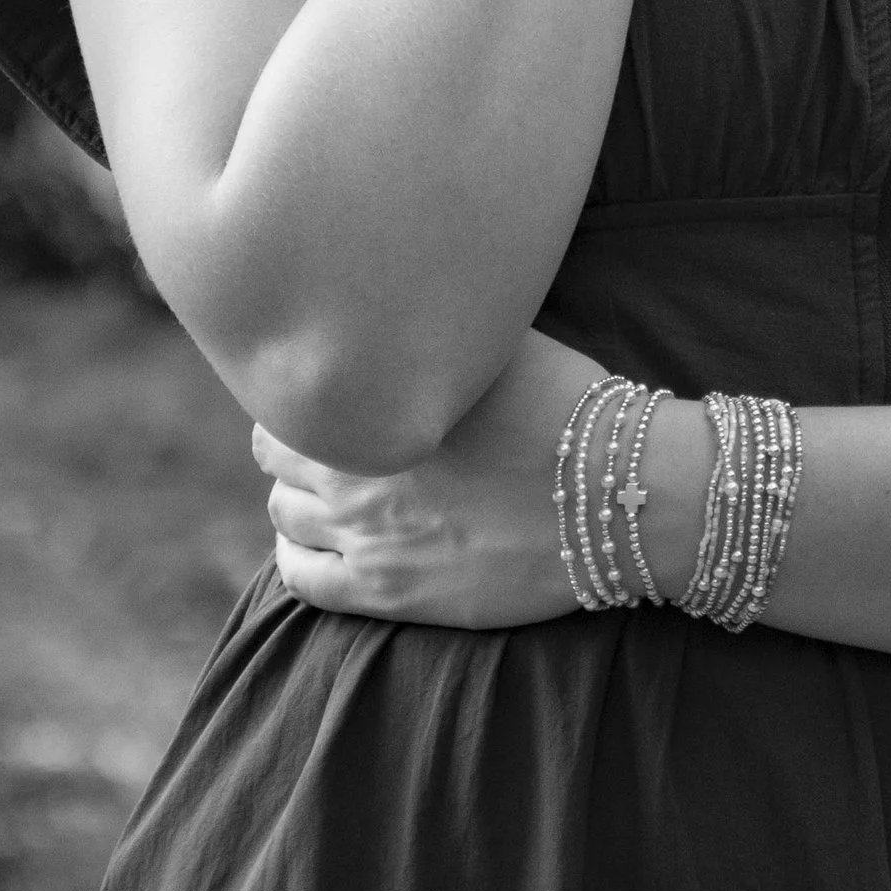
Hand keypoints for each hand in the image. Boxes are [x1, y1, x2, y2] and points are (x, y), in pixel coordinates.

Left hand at [255, 329, 607, 629]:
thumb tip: (404, 297)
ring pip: (285, 516)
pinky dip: (295, 559)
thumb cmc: (566, 406)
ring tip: (317, 492)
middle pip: (276, 454)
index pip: (292, 394)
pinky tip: (310, 547)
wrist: (614, 494)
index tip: (321, 391)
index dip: (302, 392)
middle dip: (291, 442)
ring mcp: (370, 535)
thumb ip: (436, 329)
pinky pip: (304, 581)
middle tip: (317, 440)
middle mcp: (358, 467)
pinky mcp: (391, 592)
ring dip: (294, 499)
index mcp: (377, 400)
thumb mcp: (496, 342)